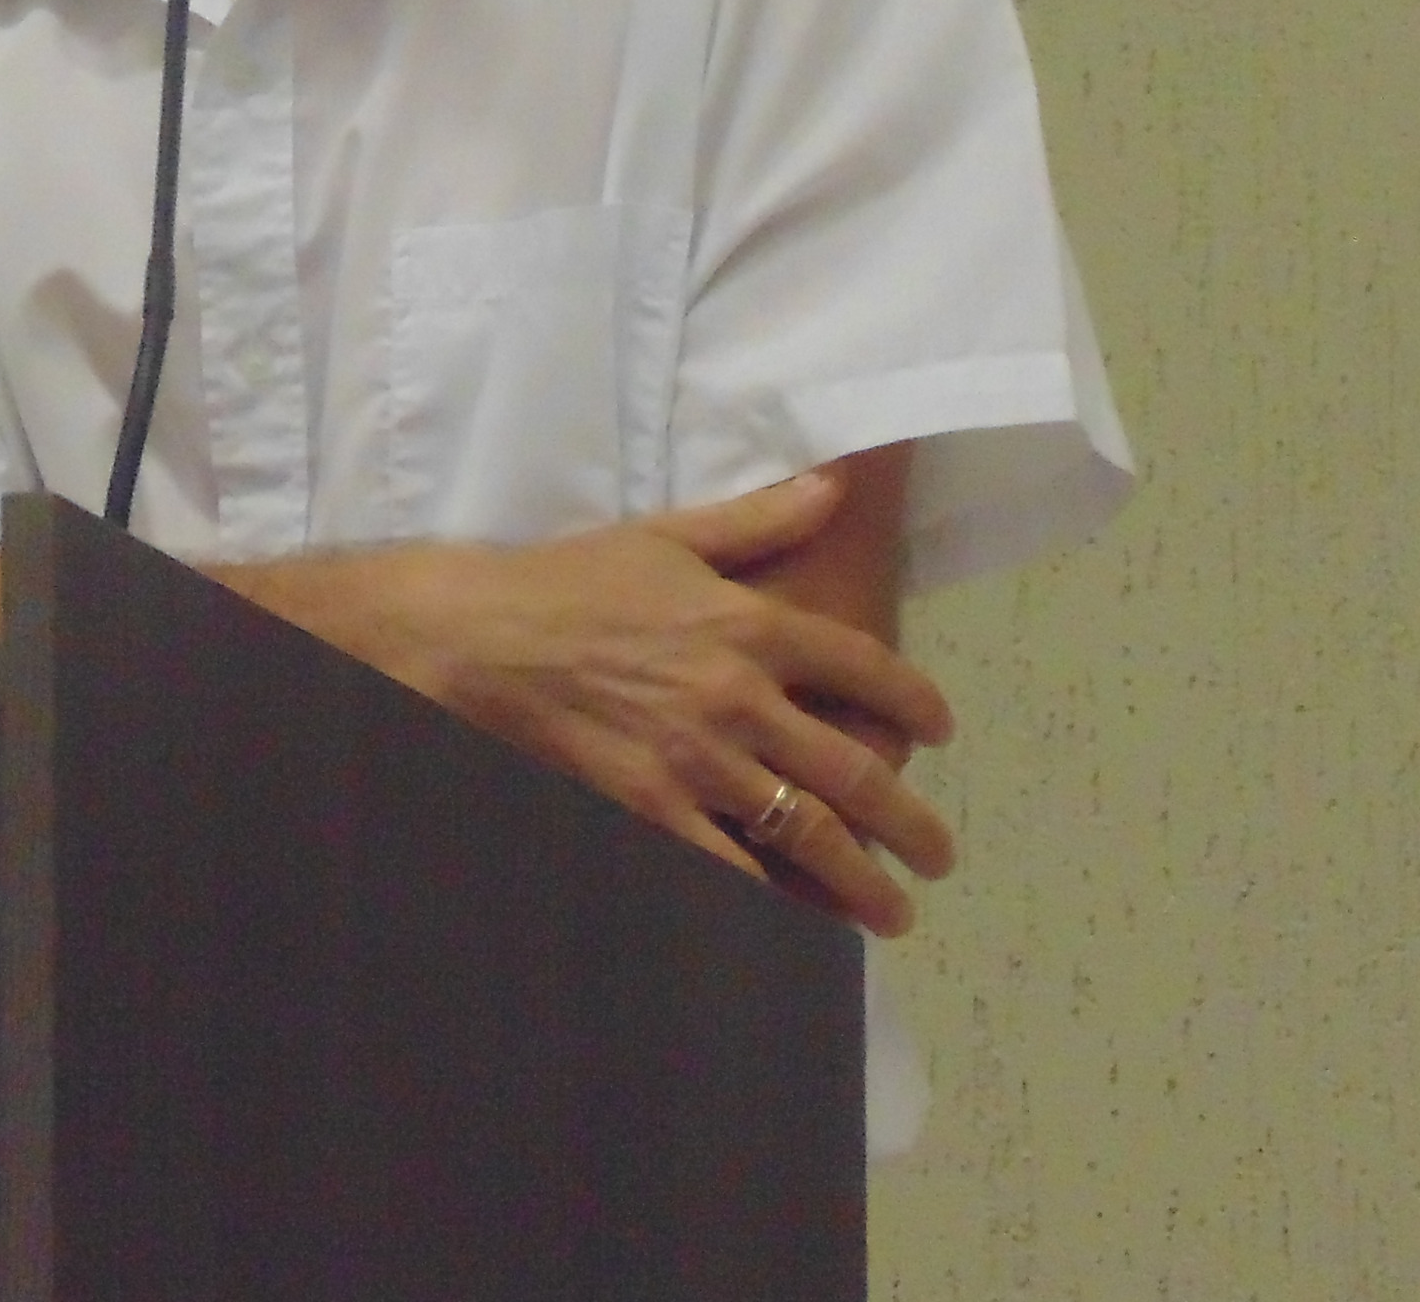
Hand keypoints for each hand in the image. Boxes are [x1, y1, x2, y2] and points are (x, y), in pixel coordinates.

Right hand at [257, 470, 956, 936]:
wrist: (479, 638)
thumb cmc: (570, 581)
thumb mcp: (668, 536)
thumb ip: (758, 521)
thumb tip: (831, 488)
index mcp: (750, 623)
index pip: (864, 667)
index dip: (915, 702)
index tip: (940, 730)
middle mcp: (740, 697)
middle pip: (853, 769)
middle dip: (908, 822)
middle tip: (937, 856)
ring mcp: (698, 763)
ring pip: (806, 833)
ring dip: (862, 881)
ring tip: (891, 911)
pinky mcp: (652, 811)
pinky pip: (730, 872)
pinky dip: (773, 906)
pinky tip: (801, 931)